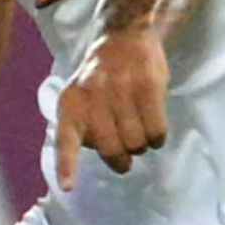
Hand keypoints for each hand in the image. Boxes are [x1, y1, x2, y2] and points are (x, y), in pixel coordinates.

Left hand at [53, 25, 170, 186]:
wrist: (124, 37)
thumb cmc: (101, 79)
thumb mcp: (79, 98)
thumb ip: (83, 126)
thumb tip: (108, 158)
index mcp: (70, 104)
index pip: (66, 140)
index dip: (67, 166)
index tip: (68, 187)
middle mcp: (92, 97)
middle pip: (110, 149)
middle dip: (120, 160)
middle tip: (125, 156)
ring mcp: (120, 90)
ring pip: (135, 142)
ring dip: (141, 145)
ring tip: (139, 132)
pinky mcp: (148, 86)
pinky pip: (156, 129)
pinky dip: (158, 137)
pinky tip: (155, 131)